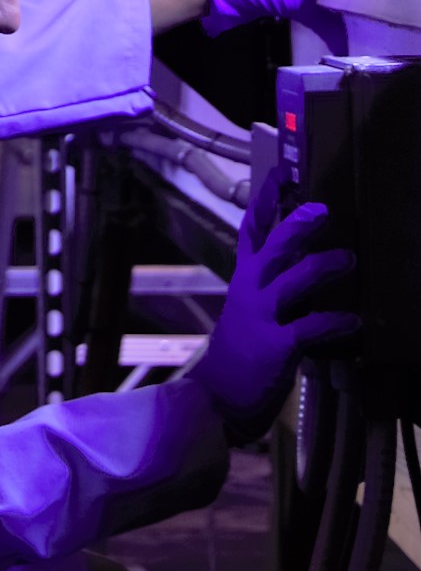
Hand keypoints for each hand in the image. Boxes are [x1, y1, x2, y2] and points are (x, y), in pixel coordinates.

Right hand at [190, 176, 357, 441]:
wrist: (215, 397)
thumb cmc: (240, 354)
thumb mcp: (252, 310)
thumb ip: (276, 285)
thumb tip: (311, 259)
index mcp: (244, 281)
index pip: (251, 230)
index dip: (264, 200)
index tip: (279, 173)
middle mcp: (249, 292)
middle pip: (272, 248)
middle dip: (296, 225)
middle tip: (322, 210)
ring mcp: (260, 317)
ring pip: (292, 280)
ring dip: (323, 267)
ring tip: (350, 259)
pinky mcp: (274, 346)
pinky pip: (309, 327)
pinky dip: (335, 323)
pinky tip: (355, 322)